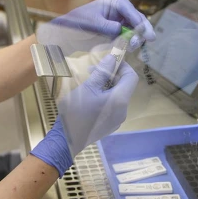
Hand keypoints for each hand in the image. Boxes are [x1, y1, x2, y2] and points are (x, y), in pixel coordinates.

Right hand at [30, 54, 138, 175]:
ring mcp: (117, 120)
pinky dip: (104, 97)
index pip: (131, 77)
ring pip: (117, 96)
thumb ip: (102, 72)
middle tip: (93, 70)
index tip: (108, 60)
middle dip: (111, 75)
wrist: (66, 140)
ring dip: (106, 86)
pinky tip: (89, 99)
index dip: (122, 66)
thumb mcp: (87, 88)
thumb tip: (113, 57)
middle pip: (124, 86)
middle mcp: (123, 111)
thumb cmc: (75, 112)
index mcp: (119, 100)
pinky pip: (112, 106)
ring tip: (89, 83)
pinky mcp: (109, 126)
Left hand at [37, 0, 155, 54]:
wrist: (69, 30)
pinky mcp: (120, 30)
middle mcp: (122, 9)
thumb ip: (106, 26)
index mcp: (116, 0)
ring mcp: (122, 20)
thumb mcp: (91, 23)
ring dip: (137, 38)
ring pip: (136, 29)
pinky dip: (130, 42)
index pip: (131, 11)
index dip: (140, 22)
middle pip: (138, 19)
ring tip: (134, 46)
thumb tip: (120, 30)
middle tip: (147, 40)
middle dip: (142, 30)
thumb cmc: (78, 22)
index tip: (146, 33)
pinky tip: (129, 48)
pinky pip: (129, 37)